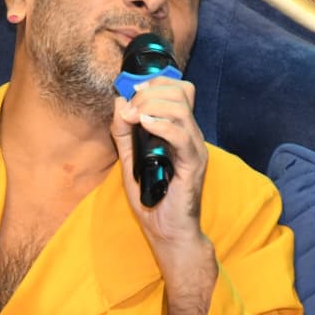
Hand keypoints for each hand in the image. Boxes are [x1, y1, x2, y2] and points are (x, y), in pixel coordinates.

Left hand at [110, 78, 206, 242]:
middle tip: (130, 109)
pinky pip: (182, 136)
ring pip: (181, 109)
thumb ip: (124, 133)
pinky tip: (145, 126)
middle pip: (180, 93)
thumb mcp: (130, 161)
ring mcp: (194, 148)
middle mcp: (191, 135)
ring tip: (134, 118)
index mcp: (180, 131)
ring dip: (152, 107)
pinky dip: (162, 126)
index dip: (155, 83)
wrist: (168, 232)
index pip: (178, 90)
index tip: (133, 91)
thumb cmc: (154, 199)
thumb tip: (119, 103)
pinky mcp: (194, 164)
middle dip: (150, 93)